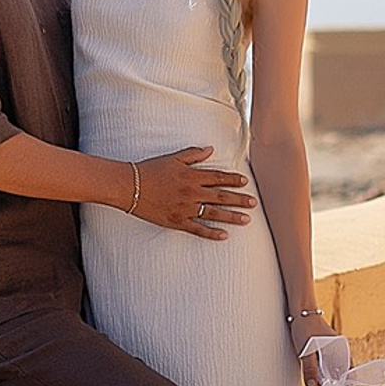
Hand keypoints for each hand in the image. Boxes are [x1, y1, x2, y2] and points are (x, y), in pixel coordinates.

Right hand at [126, 147, 255, 238]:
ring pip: (214, 214)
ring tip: (246, 220)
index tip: (245, 182)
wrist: (130, 186)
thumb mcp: (173, 158)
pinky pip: (198, 229)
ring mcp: (185, 208)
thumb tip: (211, 150)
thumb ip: (193, 155)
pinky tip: (224, 235)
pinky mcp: (177, 221)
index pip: (218, 178)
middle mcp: (192, 192)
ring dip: (231, 216)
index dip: (233, 180)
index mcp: (191, 176)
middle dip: (239, 199)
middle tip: (254, 203)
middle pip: (221, 196)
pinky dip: (211, 233)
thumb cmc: (150, 170)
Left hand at [291, 305, 335, 385]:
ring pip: (334, 369)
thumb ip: (309, 368)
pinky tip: (314, 371)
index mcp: (342, 350)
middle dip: (333, 382)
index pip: (350, 374)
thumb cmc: (305, 327)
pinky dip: (323, 370)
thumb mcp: (306, 350)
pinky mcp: (327, 350)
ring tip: (316, 380)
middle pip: (341, 374)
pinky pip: (328, 364)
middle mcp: (341, 351)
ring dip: (326, 376)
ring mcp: (335, 350)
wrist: (301, 310)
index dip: (343, 385)